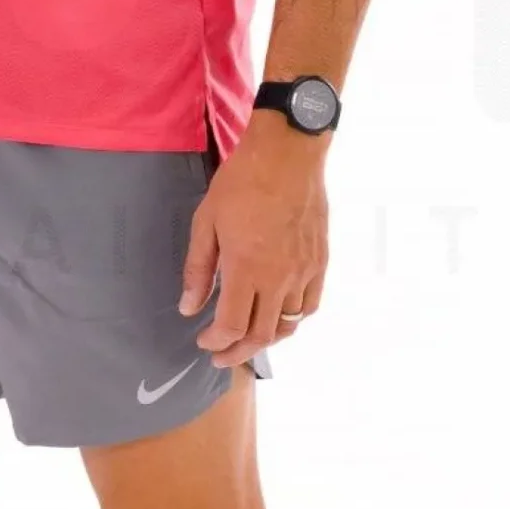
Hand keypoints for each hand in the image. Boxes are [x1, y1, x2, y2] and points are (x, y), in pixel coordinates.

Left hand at [178, 118, 328, 367]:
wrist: (287, 154)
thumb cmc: (241, 182)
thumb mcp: (206, 222)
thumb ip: (198, 269)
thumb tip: (189, 308)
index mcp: (246, 268)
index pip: (232, 326)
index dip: (216, 342)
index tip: (203, 341)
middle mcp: (279, 277)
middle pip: (261, 335)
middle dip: (237, 351)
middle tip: (220, 354)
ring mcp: (304, 271)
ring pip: (288, 325)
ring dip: (266, 338)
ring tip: (248, 338)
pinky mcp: (320, 262)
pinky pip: (311, 305)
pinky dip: (294, 319)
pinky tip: (279, 315)